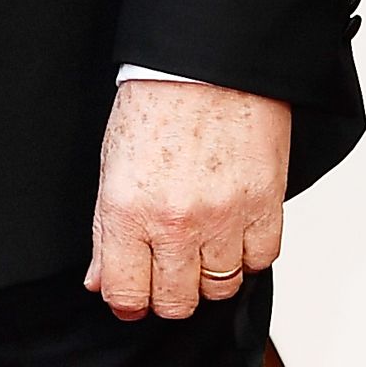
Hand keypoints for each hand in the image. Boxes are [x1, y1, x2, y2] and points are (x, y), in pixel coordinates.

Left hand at [84, 79, 289, 323]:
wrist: (209, 64)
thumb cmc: (158, 104)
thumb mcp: (111, 167)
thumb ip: (105, 231)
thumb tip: (100, 280)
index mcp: (128, 211)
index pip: (126, 292)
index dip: (128, 302)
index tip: (133, 297)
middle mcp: (175, 222)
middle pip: (175, 301)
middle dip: (169, 295)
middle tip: (168, 272)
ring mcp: (223, 217)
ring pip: (220, 287)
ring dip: (209, 275)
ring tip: (202, 246)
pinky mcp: (265, 205)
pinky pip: (260, 260)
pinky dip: (248, 255)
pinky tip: (234, 232)